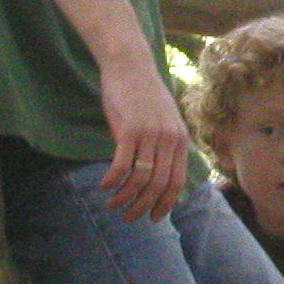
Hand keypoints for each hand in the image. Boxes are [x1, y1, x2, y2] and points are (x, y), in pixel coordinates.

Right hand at [96, 55, 189, 220]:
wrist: (131, 66)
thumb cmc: (144, 95)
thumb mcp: (164, 121)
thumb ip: (164, 145)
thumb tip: (157, 175)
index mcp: (180, 140)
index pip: (177, 182)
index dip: (165, 203)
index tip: (154, 217)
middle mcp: (169, 140)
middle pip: (158, 185)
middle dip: (142, 206)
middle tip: (128, 217)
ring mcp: (150, 135)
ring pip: (139, 179)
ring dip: (124, 197)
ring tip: (112, 205)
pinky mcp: (129, 130)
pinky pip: (121, 165)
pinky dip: (111, 181)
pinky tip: (103, 186)